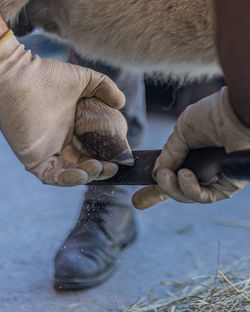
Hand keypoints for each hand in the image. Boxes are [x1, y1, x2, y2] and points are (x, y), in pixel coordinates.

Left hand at [0, 31, 125, 185]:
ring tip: (99, 167)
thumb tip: (121, 103)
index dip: (106, 156)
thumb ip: (105, 88)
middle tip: (112, 167)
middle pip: (84, 165)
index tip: (119, 158)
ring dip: (87, 176)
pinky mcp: (34, 159)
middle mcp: (60, 143)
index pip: (92, 150)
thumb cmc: (47, 75)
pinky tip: (82, 174)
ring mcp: (47, 152)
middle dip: (100, 170)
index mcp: (71, 129)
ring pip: (70, 174)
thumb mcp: (85, 80)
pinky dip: (68, 179)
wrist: (19, 76)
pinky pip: (52, 176)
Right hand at [133, 87, 249, 208]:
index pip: (172, 174)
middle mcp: (202, 168)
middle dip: (159, 193)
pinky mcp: (227, 186)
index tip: (138, 199)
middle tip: (141, 197)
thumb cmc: (212, 115)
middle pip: (177, 189)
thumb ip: (169, 153)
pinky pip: (204, 197)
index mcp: (191, 154)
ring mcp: (214, 178)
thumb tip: (157, 173)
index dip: (156, 187)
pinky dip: (190, 189)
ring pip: (187, 196)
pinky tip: (185, 174)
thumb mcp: (181, 131)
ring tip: (165, 175)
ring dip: (171, 188)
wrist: (236, 112)